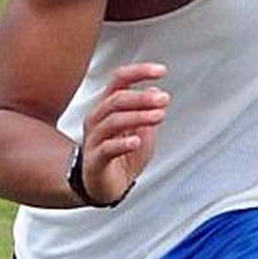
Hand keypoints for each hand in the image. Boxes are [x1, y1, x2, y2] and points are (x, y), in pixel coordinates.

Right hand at [81, 63, 169, 203]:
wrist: (106, 187)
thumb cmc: (123, 158)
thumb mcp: (143, 132)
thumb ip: (148, 114)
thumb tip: (157, 92)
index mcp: (108, 108)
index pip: (120, 80)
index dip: (139, 72)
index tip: (161, 71)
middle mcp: (97, 119)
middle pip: (116, 99)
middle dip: (142, 97)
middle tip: (164, 99)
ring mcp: (94, 139)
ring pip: (113, 121)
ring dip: (138, 116)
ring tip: (158, 116)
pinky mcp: (95, 160)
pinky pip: (107, 148)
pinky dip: (123, 143)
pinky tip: (136, 141)